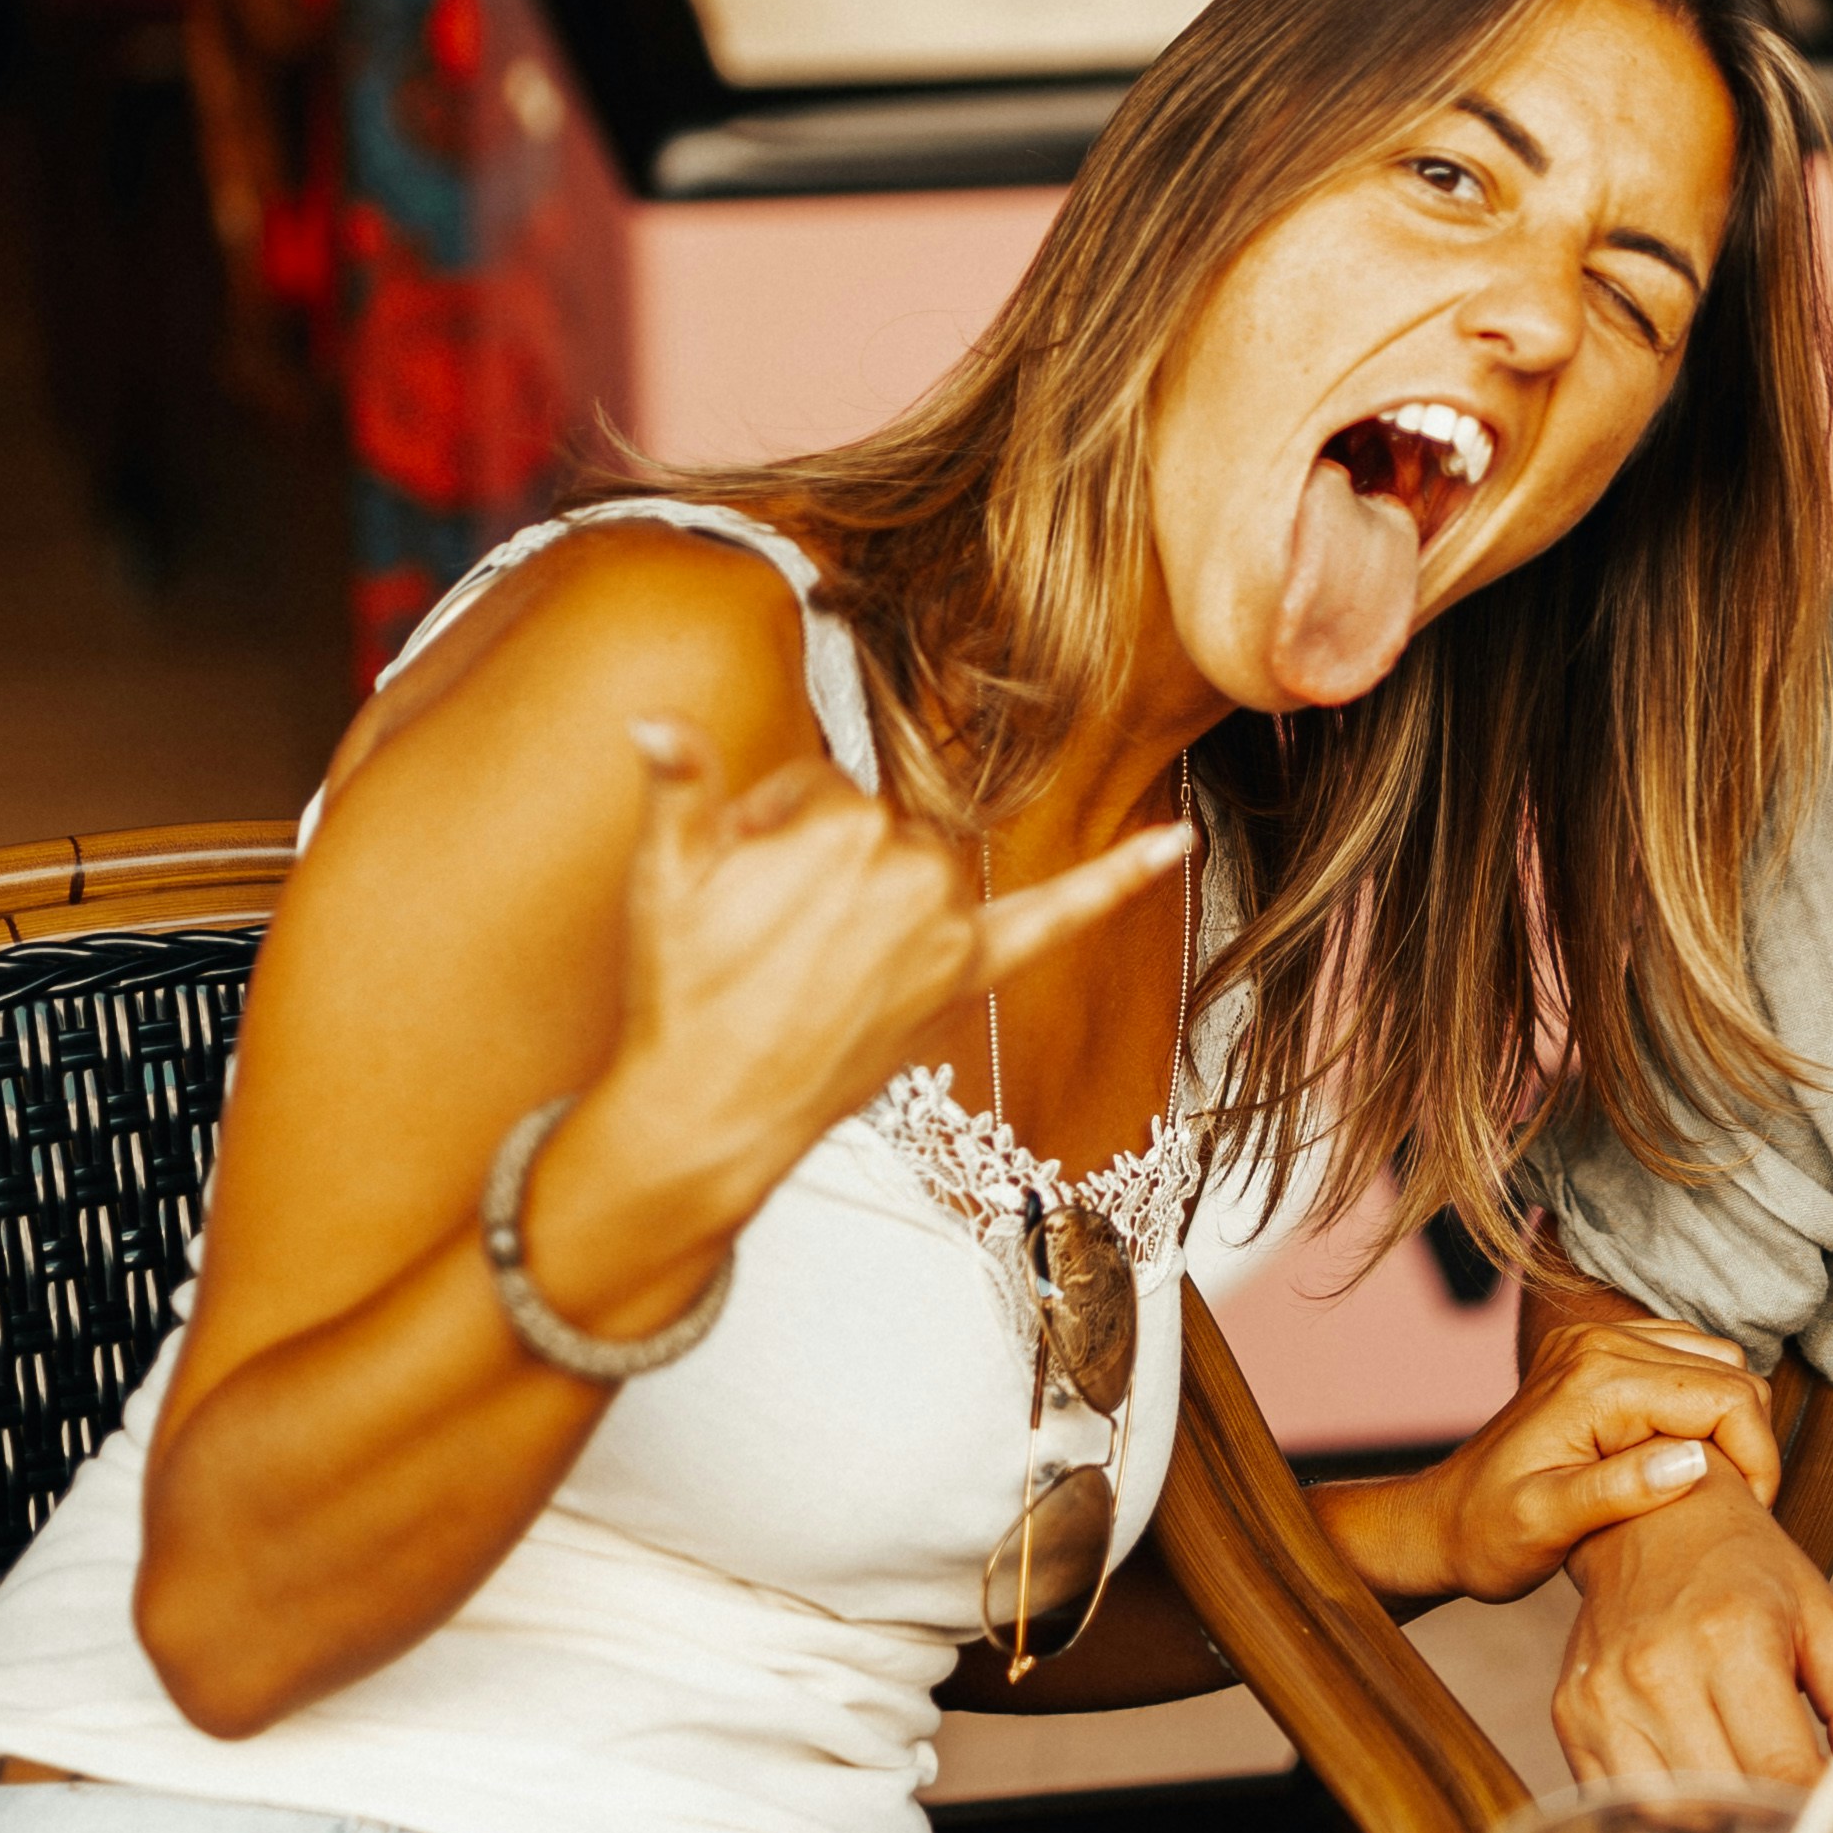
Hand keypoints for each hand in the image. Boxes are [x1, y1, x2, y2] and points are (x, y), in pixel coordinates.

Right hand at [563, 722, 1192, 1267]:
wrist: (711, 1112)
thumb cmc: (685, 994)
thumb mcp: (665, 878)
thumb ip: (679, 783)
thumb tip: (655, 719)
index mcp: (844, 827)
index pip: (815, 789)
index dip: (764, 832)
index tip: (732, 882)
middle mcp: (914, 869)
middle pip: (870, 824)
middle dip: (817, 862)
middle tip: (763, 934)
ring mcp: (948, 927)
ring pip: (919, 864)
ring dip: (876, 891)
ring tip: (808, 960)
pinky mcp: (967, 978)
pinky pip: (1058, 918)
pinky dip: (1120, 879)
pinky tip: (1176, 845)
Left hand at [1336, 1315, 1788, 1607]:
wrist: (1439, 1523)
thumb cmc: (1486, 1536)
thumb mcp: (1544, 1525)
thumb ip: (1618, 1491)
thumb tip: (1695, 1462)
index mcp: (1596, 1379)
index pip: (1726, 1397)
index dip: (1757, 1458)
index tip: (1751, 1514)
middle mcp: (1601, 1343)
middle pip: (1731, 1372)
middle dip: (1749, 1442)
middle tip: (1733, 1508)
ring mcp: (1600, 1342)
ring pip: (1717, 1362)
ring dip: (1728, 1423)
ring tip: (1709, 1487)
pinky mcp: (1601, 1354)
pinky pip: (1687, 1363)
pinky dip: (1703, 1408)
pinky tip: (1682, 1461)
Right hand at [1553, 1467, 1832, 1807]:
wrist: (1650, 1518)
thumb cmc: (1746, 1566)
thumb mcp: (1822, 1616)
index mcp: (1732, 1636)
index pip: (1784, 1769)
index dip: (1831, 1816)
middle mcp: (1659, 1669)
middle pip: (1730, 1803)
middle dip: (1780, 1819)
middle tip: (1806, 1807)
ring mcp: (1605, 1695)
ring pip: (1675, 1817)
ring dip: (1723, 1820)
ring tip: (1748, 1784)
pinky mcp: (1571, 1713)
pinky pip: (1622, 1802)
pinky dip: (1668, 1808)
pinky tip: (1696, 1773)